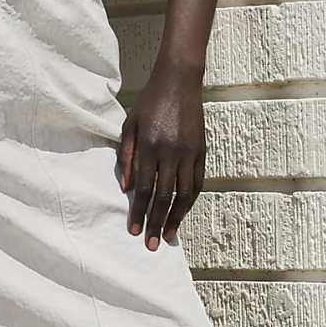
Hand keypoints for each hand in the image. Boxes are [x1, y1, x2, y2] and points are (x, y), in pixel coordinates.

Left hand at [116, 62, 205, 249]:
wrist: (179, 81)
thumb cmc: (149, 103)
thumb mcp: (130, 125)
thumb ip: (125, 157)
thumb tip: (124, 188)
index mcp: (150, 147)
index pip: (142, 188)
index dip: (138, 212)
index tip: (134, 231)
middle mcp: (170, 153)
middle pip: (163, 197)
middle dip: (156, 223)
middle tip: (151, 244)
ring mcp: (189, 153)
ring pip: (183, 194)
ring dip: (175, 218)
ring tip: (168, 236)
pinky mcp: (201, 151)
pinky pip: (197, 183)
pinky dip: (190, 201)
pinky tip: (182, 213)